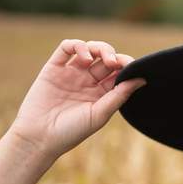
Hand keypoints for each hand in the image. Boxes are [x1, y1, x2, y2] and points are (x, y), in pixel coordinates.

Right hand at [8, 39, 146, 158]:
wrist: (39, 138)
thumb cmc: (72, 131)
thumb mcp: (100, 114)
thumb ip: (120, 95)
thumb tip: (142, 79)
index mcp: (102, 92)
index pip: (118, 72)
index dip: (127, 65)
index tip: (132, 67)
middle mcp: (88, 81)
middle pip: (106, 58)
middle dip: (113, 56)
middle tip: (114, 63)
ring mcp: (71, 73)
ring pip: (89, 49)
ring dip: (99, 48)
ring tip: (102, 59)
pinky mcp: (53, 68)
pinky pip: (66, 48)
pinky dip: (78, 46)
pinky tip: (85, 57)